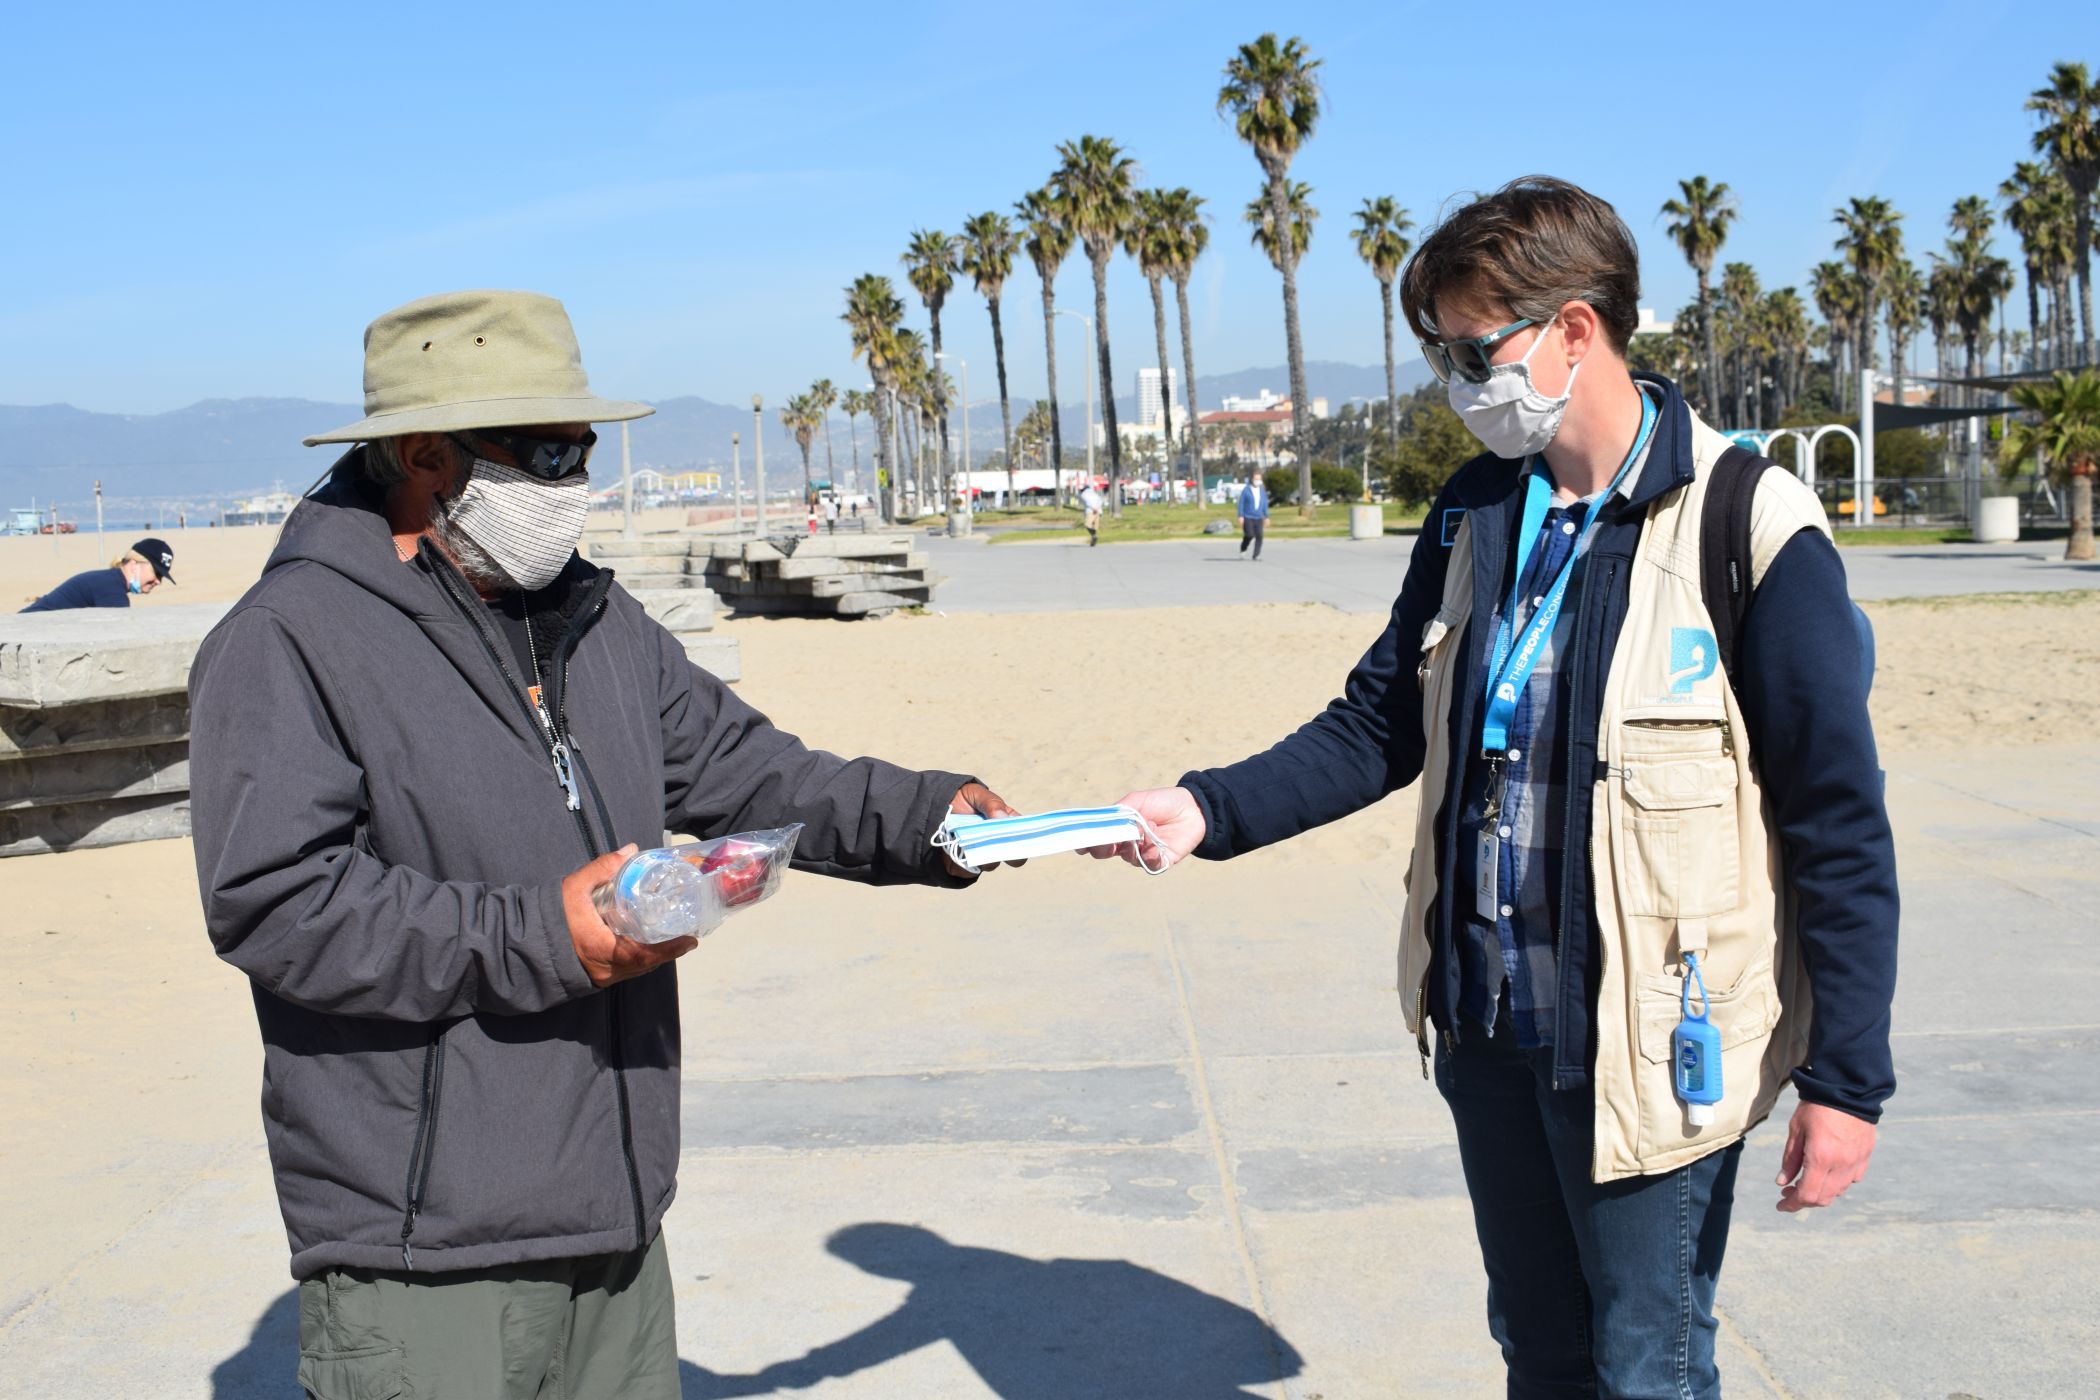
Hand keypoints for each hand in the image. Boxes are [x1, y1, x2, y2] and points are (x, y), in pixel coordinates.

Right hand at [562, 844, 699, 988]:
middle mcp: (604, 968)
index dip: (669, 950)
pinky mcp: (594, 977)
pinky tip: (646, 946)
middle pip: (644, 965)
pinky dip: (639, 960)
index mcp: (601, 948)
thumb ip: (602, 868)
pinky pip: (624, 971)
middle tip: (686, 938)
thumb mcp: (574, 888)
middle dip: (667, 953)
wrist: (523, 944)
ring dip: (654, 957)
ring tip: (672, 941)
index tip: (690, 941)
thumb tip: (630, 850)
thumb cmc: (550, 916)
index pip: (642, 955)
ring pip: (635, 970)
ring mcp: (600, 976)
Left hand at [946, 782, 1023, 875]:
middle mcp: (996, 841)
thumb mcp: (977, 794)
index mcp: (1005, 823)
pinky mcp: (965, 865)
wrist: (933, 809)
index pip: (1022, 834)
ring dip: (985, 856)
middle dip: (1009, 852)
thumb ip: (991, 803)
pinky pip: (971, 870)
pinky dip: (967, 863)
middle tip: (1001, 846)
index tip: (1022, 838)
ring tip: (974, 844)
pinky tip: (959, 851)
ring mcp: (981, 854)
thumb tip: (1001, 818)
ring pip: (991, 864)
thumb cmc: (961, 799)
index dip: (1025, 838)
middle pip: (1012, 854)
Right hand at [1082, 786, 1205, 870]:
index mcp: (1117, 827)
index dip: (1086, 841)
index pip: (1096, 837)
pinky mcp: (1159, 862)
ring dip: (1134, 844)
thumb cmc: (1163, 802)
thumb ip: (1118, 813)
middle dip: (1102, 847)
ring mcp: (1142, 853)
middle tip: (1109, 841)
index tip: (1080, 842)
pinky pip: (1149, 865)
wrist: (1193, 808)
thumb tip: (1103, 826)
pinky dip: (1150, 854)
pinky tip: (1156, 843)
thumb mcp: (1136, 802)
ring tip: (1147, 829)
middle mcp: (1126, 842)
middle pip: (1104, 852)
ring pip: (1127, 857)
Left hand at [1775, 1099, 1876, 1212]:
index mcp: (1821, 1158)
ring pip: (1838, 1191)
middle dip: (1804, 1200)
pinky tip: (1826, 1173)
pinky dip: (1837, 1183)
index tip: (1781, 1205)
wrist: (1849, 1089)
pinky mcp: (1865, 1156)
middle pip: (1823, 1197)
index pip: (1807, 1195)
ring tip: (1805, 1182)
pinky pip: (1852, 1179)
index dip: (1793, 1204)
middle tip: (1788, 1193)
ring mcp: (1856, 1162)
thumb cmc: (1816, 1106)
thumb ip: (1790, 1159)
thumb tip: (1782, 1183)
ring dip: (1821, 1193)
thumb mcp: (1796, 1130)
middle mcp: (1841, 1165)